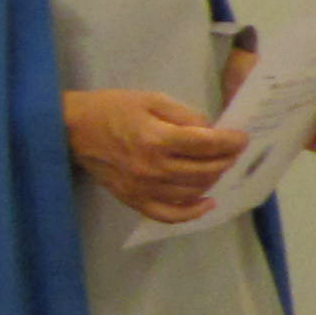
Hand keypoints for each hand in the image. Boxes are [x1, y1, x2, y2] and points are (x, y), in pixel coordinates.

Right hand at [66, 88, 247, 223]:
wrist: (73, 129)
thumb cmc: (113, 109)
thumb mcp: (152, 99)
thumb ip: (185, 115)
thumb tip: (212, 131)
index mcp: (157, 138)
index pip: (207, 145)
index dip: (231, 141)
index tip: (242, 138)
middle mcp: (152, 167)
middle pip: (204, 170)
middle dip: (226, 159)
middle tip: (234, 151)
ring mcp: (143, 188)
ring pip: (193, 191)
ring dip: (213, 179)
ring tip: (220, 167)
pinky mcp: (133, 200)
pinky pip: (168, 215)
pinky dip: (191, 212)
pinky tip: (207, 203)